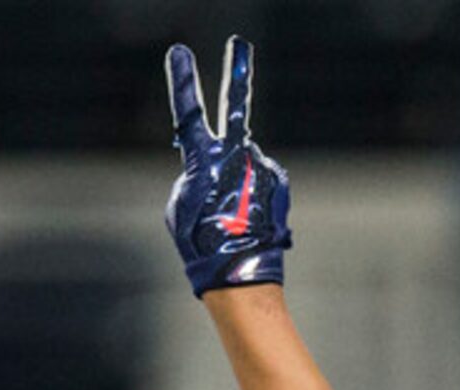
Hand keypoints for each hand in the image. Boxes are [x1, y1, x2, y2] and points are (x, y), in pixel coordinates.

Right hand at [164, 36, 290, 294]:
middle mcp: (237, 157)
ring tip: (232, 214)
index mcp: (203, 161)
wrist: (241, 275)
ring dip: (237, 182)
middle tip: (240, 45)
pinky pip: (259, 178)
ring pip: (243, 162)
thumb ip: (195, 173)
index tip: (180, 52)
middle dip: (237, 74)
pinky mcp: (278, 181)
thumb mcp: (181, 206)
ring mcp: (261, 167)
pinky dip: (252, 192)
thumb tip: (218, 163)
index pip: (190, 114)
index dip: (183, 83)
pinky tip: (248, 215)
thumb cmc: (202, 245)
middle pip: (236, 109)